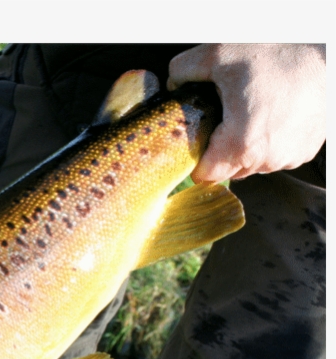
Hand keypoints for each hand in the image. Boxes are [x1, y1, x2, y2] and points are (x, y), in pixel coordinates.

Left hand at [167, 44, 325, 182]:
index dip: (194, 158)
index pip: (205, 175)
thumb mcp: (220, 54)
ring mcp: (288, 158)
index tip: (195, 141)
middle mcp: (267, 159)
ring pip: (251, 164)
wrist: (329, 49)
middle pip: (227, 170)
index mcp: (242, 144)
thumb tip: (172, 85)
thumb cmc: (281, 52)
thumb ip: (184, 71)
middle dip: (219, 148)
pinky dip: (268, 141)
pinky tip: (271, 114)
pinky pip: (274, 156)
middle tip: (224, 117)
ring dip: (245, 145)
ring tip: (251, 110)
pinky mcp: (305, 152)